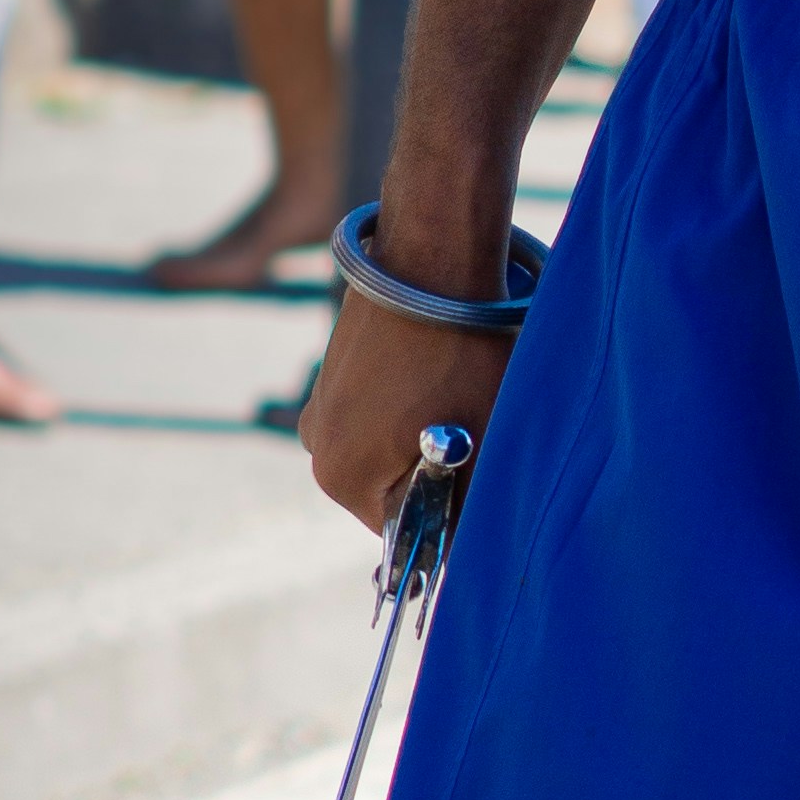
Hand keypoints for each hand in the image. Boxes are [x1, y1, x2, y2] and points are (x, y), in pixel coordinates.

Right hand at [300, 214, 521, 526]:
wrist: (435, 255)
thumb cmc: (464, 357)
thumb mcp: (480, 446)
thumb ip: (468, 507)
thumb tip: (468, 544)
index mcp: (341, 478)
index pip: (405, 531)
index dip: (451, 515)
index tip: (481, 482)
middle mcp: (317, 446)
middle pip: (392, 489)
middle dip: (438, 474)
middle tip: (479, 433)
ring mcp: (322, 403)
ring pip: (390, 448)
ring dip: (427, 438)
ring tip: (463, 396)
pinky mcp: (337, 370)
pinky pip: (381, 411)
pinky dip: (413, 404)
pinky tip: (444, 372)